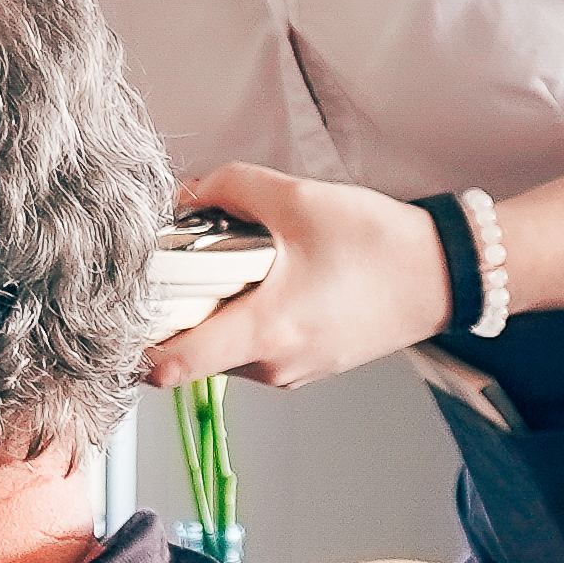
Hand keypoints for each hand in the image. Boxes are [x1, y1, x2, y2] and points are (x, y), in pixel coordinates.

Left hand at [145, 163, 452, 389]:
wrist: (446, 275)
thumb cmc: (380, 243)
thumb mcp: (297, 198)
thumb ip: (228, 189)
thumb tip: (180, 193)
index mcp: (265, 331)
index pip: (170, 367)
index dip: (132, 347)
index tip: (118, 315)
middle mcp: (272, 366)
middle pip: (188, 355)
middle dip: (175, 313)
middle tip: (175, 267)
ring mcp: (290, 373)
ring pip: (220, 353)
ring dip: (212, 314)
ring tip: (228, 267)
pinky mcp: (305, 368)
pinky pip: (252, 351)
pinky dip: (242, 320)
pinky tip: (262, 281)